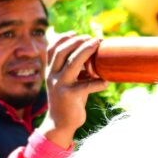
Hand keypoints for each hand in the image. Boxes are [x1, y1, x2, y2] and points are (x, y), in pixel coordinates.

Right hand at [38, 33, 108, 148]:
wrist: (60, 124)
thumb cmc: (69, 101)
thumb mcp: (69, 82)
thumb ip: (76, 70)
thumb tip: (92, 56)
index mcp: (50, 71)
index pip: (52, 49)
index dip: (63, 38)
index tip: (77, 33)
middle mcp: (52, 76)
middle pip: (62, 52)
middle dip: (78, 41)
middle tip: (93, 38)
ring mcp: (60, 85)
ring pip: (72, 63)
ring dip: (86, 52)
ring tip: (98, 45)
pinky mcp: (70, 96)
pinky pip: (86, 86)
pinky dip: (97, 82)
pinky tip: (106, 81)